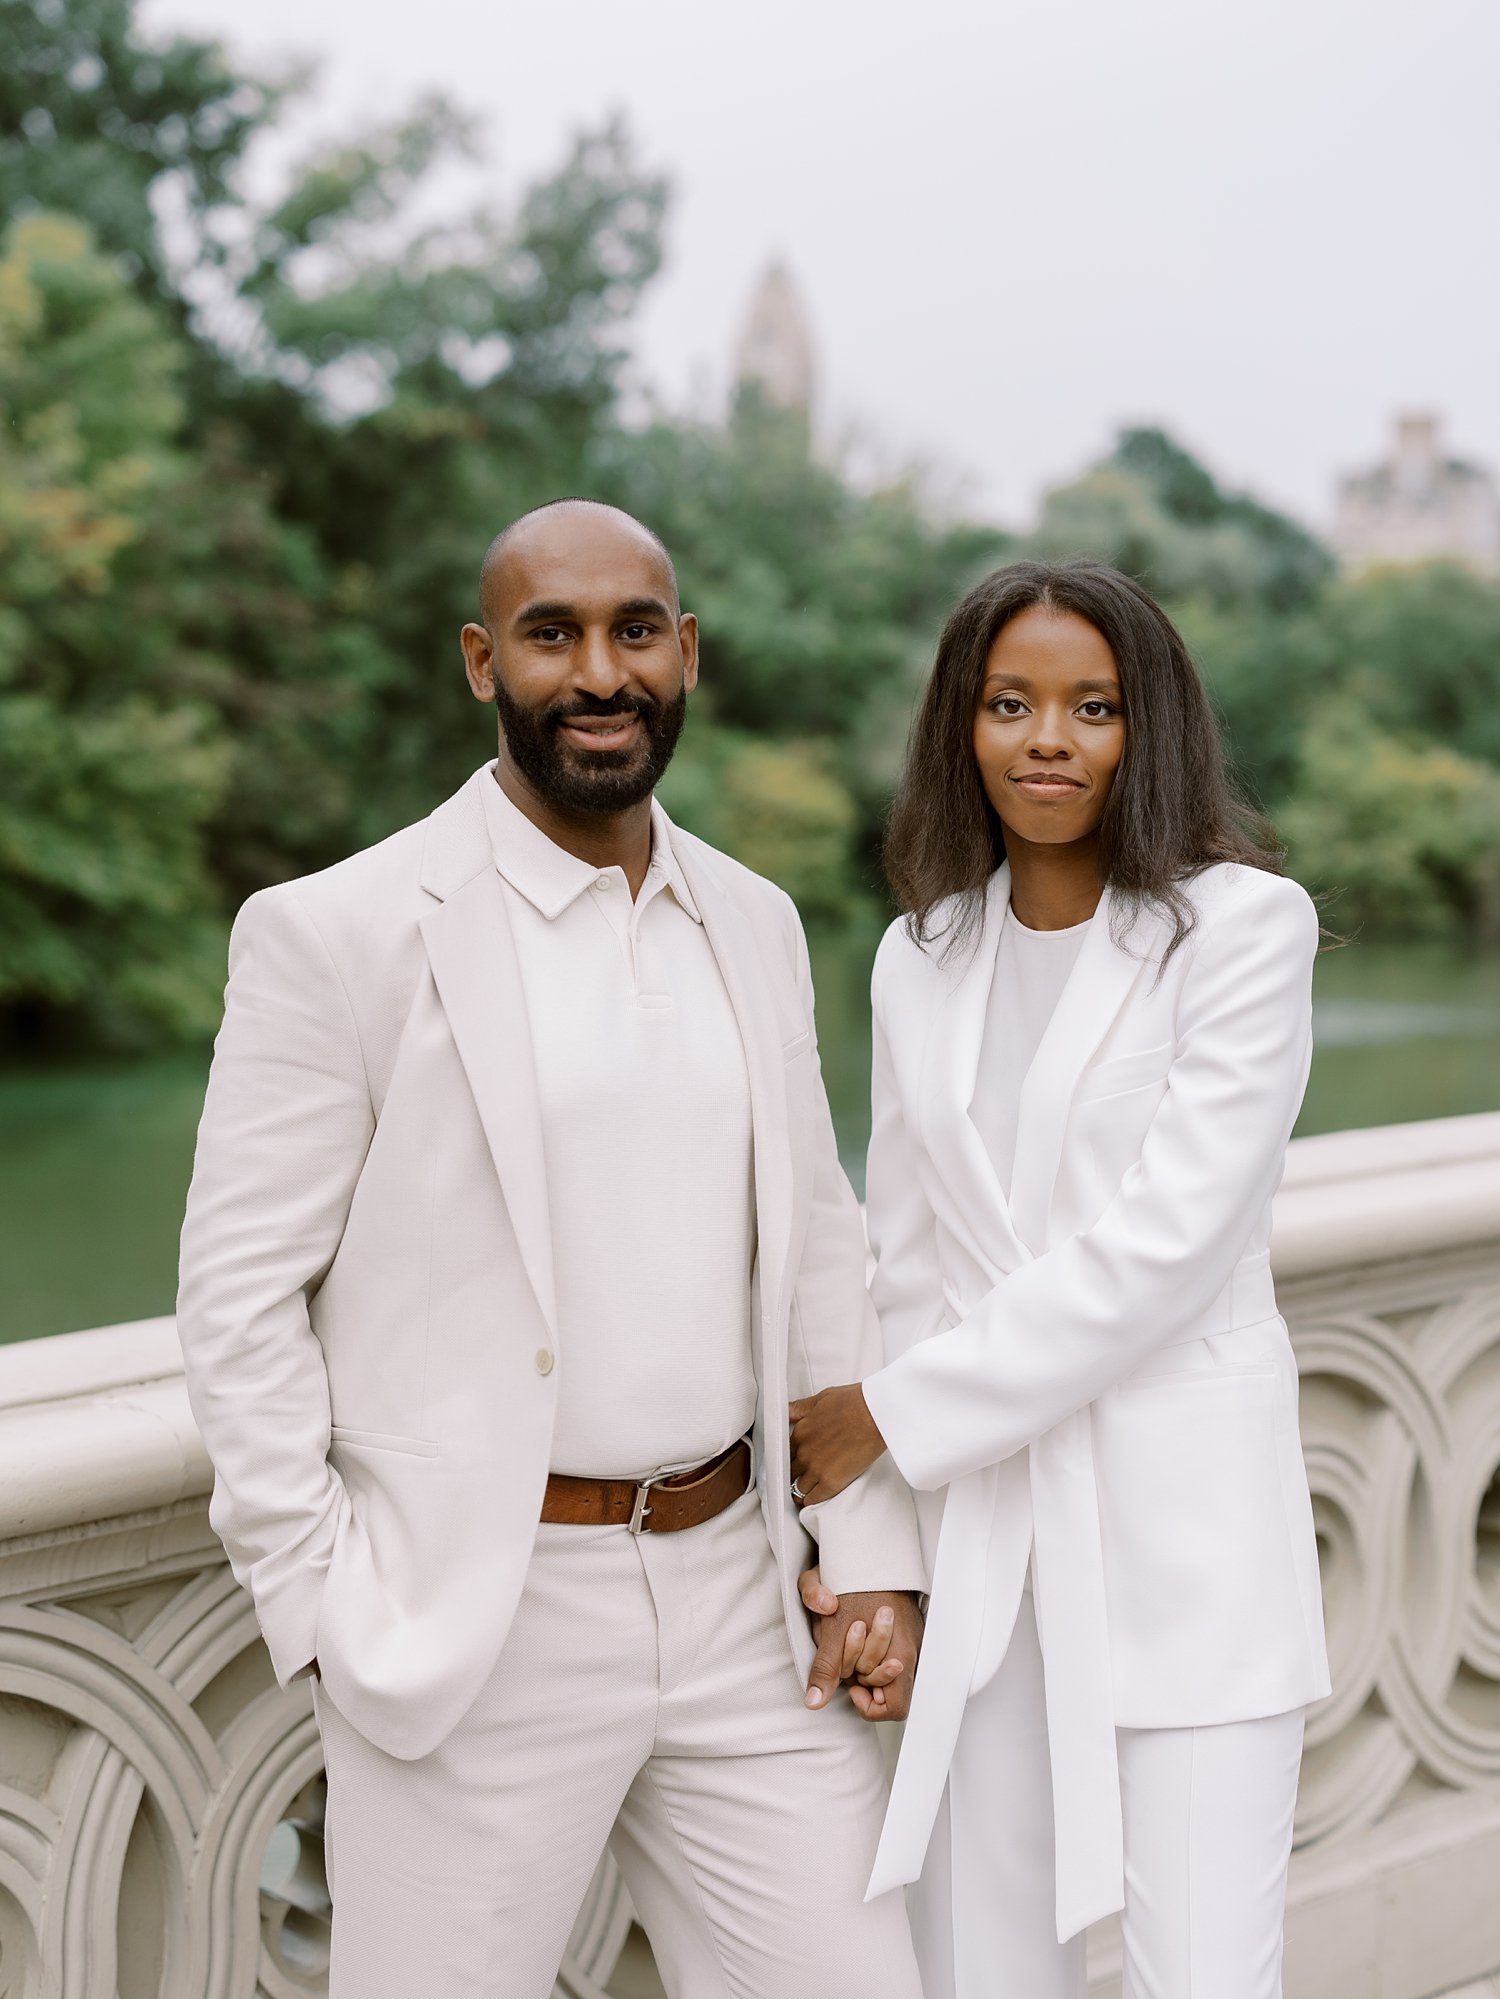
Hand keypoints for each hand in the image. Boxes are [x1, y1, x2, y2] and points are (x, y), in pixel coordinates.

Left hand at [789, 1384, 886, 1503]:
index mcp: (801, 1432)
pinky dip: (810, 1501)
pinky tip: (811, 1501)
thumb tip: (787, 1411)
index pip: (786, 1451)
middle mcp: (804, 1452)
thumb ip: (801, 1408)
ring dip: (799, 1490)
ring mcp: (816, 1469)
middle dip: (794, 1473)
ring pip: (798, 1487)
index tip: (794, 1460)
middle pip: (791, 1470)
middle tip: (798, 1477)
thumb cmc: (854, 1403)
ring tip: (802, 1493)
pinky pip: (813, 1498)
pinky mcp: (831, 1483)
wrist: (875, 1415)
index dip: (790, 1457)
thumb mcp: (822, 1398)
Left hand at [799, 1568, 922, 1720]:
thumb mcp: (829, 1625)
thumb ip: (824, 1667)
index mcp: (900, 1652)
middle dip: (863, 1679)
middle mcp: (912, 1650)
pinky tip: (860, 1635)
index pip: (895, 1707)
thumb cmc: (852, 1583)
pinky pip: (894, 1655)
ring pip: (891, 1673)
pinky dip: (875, 1652)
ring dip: (866, 1664)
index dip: (869, 1704)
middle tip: (847, 1658)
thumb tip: (813, 1702)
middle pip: (890, 1690)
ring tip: (852, 1642)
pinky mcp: (909, 1630)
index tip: (851, 1685)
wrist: (869, 1550)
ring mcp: (913, 1640)